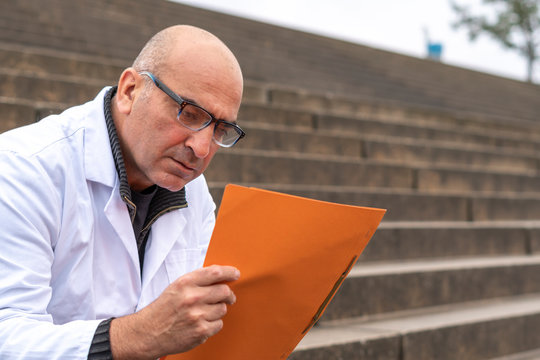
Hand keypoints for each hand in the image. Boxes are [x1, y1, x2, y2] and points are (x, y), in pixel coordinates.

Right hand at [110, 265, 239, 359]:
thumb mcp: (177, 287)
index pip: (215, 272)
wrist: (148, 332)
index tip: (235, 274)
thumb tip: (221, 276)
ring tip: (205, 312)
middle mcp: (192, 298)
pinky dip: (213, 323)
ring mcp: (197, 316)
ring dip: (218, 310)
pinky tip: (202, 323)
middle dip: (228, 294)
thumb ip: (197, 280)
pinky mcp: (201, 331)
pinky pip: (219, 324)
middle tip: (228, 297)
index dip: (229, 272)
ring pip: (223, 309)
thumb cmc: (164, 308)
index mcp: (185, 283)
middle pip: (224, 291)